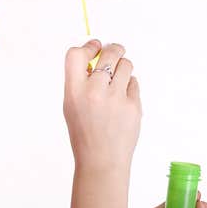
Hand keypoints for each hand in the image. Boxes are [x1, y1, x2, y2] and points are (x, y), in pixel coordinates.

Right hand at [63, 39, 141, 171]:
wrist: (102, 160)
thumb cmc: (85, 134)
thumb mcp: (72, 106)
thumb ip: (80, 82)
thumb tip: (94, 58)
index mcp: (74, 92)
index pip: (76, 55)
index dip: (87, 47)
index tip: (95, 47)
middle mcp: (95, 92)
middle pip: (109, 53)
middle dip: (114, 49)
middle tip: (115, 51)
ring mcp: (116, 98)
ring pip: (126, 65)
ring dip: (123, 68)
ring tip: (118, 80)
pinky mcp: (133, 106)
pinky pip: (134, 83)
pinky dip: (129, 87)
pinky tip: (122, 100)